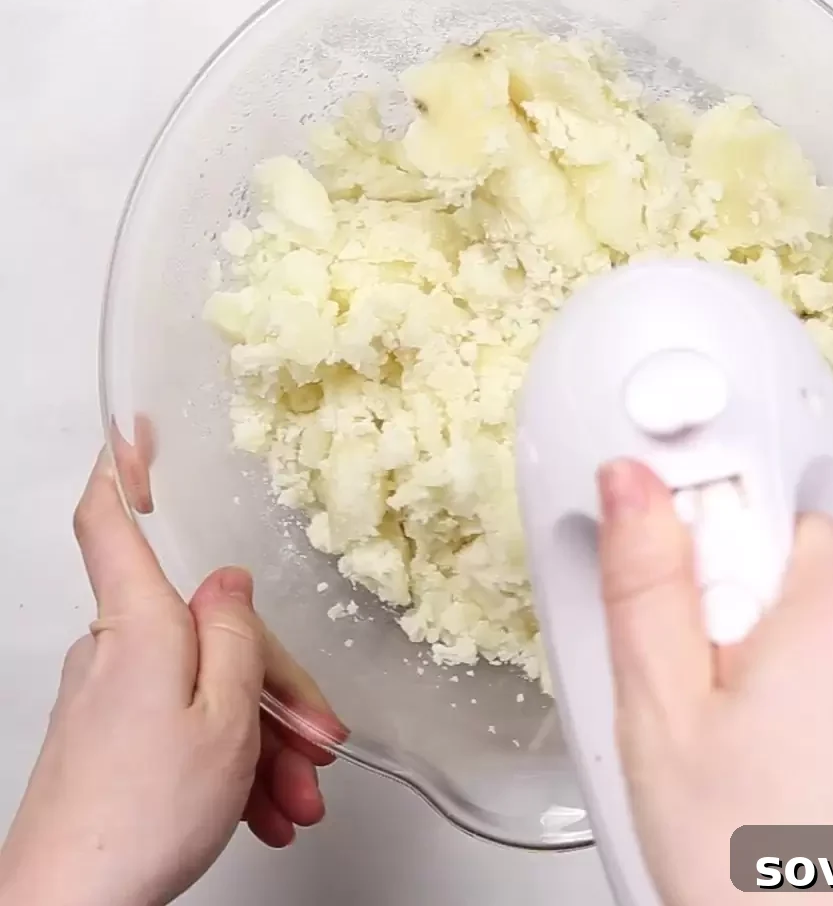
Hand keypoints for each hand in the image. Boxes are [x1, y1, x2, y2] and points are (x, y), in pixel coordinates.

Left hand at [0, 448, 347, 905]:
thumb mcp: (223, 716)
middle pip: (205, 632)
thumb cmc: (143, 814)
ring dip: (261, 742)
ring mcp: (111, 698)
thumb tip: (230, 583)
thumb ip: (235, 637)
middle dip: (271, 688)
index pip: (109, 524)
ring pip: (207, 691)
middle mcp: (118, 651)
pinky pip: (185, 727)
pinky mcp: (111, 739)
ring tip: (295, 798)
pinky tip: (266, 808)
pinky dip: (231, 763)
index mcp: (140, 627)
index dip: (120, 470)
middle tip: (315, 745)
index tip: (132, 427)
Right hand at [596, 459, 832, 905]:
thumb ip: (644, 579)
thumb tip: (634, 484)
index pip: (772, 514)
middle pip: (808, 577)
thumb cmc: (748, 871)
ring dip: (800, 671)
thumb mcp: (660, 712)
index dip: (715, 567)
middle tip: (717, 707)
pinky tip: (806, 779)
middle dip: (752, 621)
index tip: (696, 630)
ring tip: (760, 755)